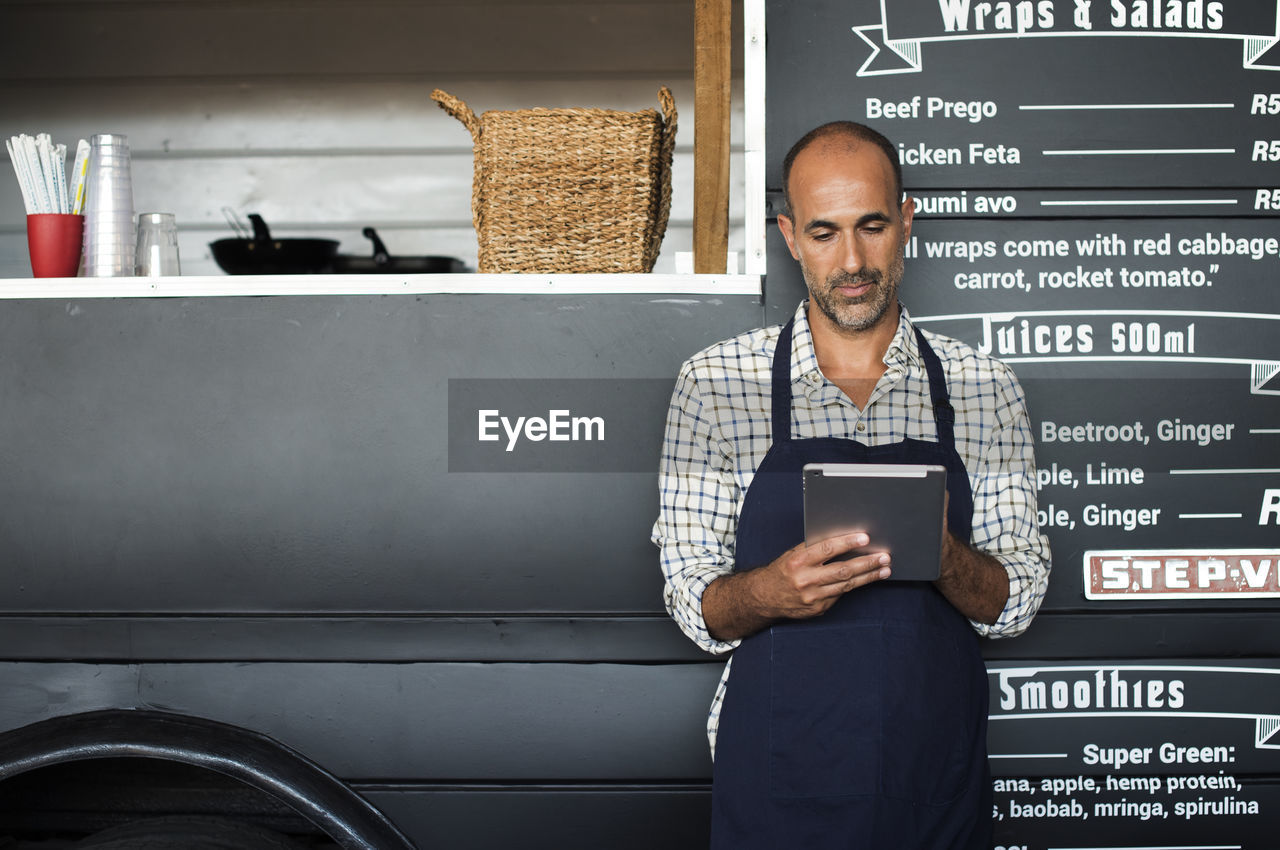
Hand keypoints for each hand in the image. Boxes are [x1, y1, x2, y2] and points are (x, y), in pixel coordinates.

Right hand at [703, 532, 890, 640]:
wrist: (764, 597)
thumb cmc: (782, 571)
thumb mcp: (793, 554)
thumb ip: (815, 549)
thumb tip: (845, 541)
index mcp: (797, 561)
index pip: (827, 549)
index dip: (847, 543)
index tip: (865, 538)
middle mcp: (805, 580)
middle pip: (842, 571)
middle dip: (866, 563)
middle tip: (884, 557)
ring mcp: (812, 597)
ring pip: (846, 586)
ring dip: (868, 577)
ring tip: (885, 569)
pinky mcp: (818, 609)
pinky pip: (839, 595)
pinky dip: (853, 587)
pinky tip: (866, 579)